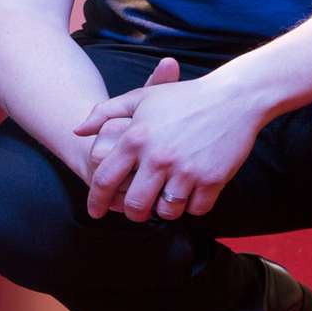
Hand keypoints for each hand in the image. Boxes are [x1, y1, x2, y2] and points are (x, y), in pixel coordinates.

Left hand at [74, 57, 262, 221]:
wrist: (234, 98)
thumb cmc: (184, 97)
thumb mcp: (141, 98)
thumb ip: (105, 113)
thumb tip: (77, 131)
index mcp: (135, 138)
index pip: (105, 179)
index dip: (96, 200)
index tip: (95, 212)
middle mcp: (157, 157)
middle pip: (135, 204)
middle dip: (133, 213)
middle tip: (136, 212)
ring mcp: (186, 169)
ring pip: (167, 211)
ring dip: (165, 210)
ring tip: (166, 201)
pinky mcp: (212, 179)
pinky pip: (196, 209)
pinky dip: (192, 206)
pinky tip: (191, 195)